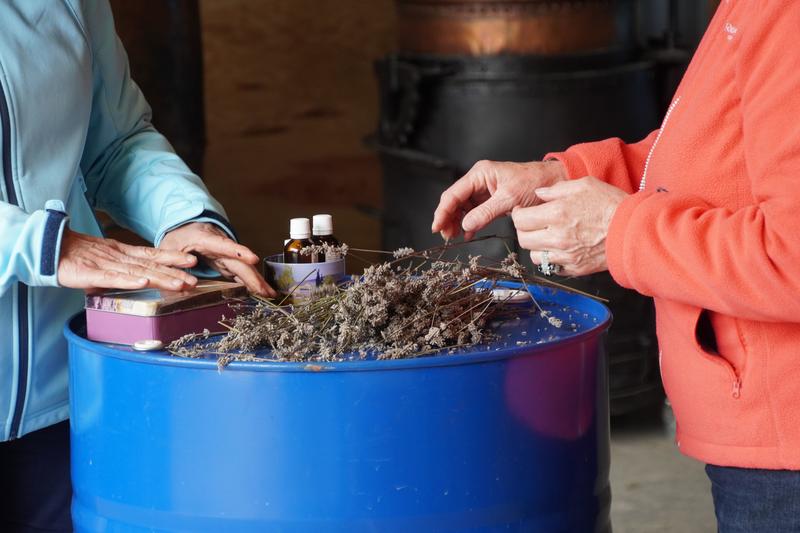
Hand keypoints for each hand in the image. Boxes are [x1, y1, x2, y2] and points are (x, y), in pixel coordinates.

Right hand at [58, 229, 198, 290]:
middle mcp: (118, 257)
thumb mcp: (103, 261)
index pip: (152, 256)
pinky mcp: (90, 273)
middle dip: (174, 272)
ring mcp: (105, 265)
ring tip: (179, 284)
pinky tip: (143, 284)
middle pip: (151, 266)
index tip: (192, 262)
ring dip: (160, 278)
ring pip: (138, 273)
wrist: (45, 248)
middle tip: (195, 279)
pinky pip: (111, 278)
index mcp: (121, 253)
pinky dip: (128, 281)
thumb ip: (121, 269)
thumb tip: (138, 279)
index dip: (172, 258)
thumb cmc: (74, 256)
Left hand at [159, 222, 275, 296]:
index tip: (253, 258)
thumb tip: (179, 284)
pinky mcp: (228, 262)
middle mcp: (221, 246)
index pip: (224, 245)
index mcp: (206, 239)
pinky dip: (251, 282)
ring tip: (270, 295)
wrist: (187, 227)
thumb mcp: (168, 248)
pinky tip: (261, 292)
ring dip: (258, 281)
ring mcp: (227, 254)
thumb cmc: (178, 236)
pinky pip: (241, 272)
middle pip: (240, 261)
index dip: (238, 252)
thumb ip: (172, 264)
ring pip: (244, 267)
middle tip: (265, 291)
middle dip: (254, 276)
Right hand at [431, 159, 566, 240]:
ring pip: (462, 207)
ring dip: (457, 221)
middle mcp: (479, 180)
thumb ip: (486, 212)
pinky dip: (469, 222)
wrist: (552, 182)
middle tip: (446, 235)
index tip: (437, 226)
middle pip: (454, 200)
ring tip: (454, 236)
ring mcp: (484, 189)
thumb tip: (466, 225)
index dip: (443, 211)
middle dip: (448, 218)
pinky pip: (474, 210)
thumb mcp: (509, 199)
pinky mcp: (491, 198)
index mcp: (480, 174)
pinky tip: (467, 233)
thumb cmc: (534, 183)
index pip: (453, 194)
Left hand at [512, 177, 626, 275]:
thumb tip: (540, 193)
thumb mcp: (584, 185)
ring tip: (547, 237)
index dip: (517, 215)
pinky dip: (552, 259)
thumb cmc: (612, 205)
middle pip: (523, 240)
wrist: (634, 230)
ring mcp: (565, 255)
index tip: (521, 212)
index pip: (520, 220)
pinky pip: (552, 267)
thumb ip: (557, 188)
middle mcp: (557, 237)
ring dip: (536, 247)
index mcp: (557, 214)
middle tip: (531, 224)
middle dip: (524, 231)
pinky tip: (561, 248)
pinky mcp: (574, 268)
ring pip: (535, 256)